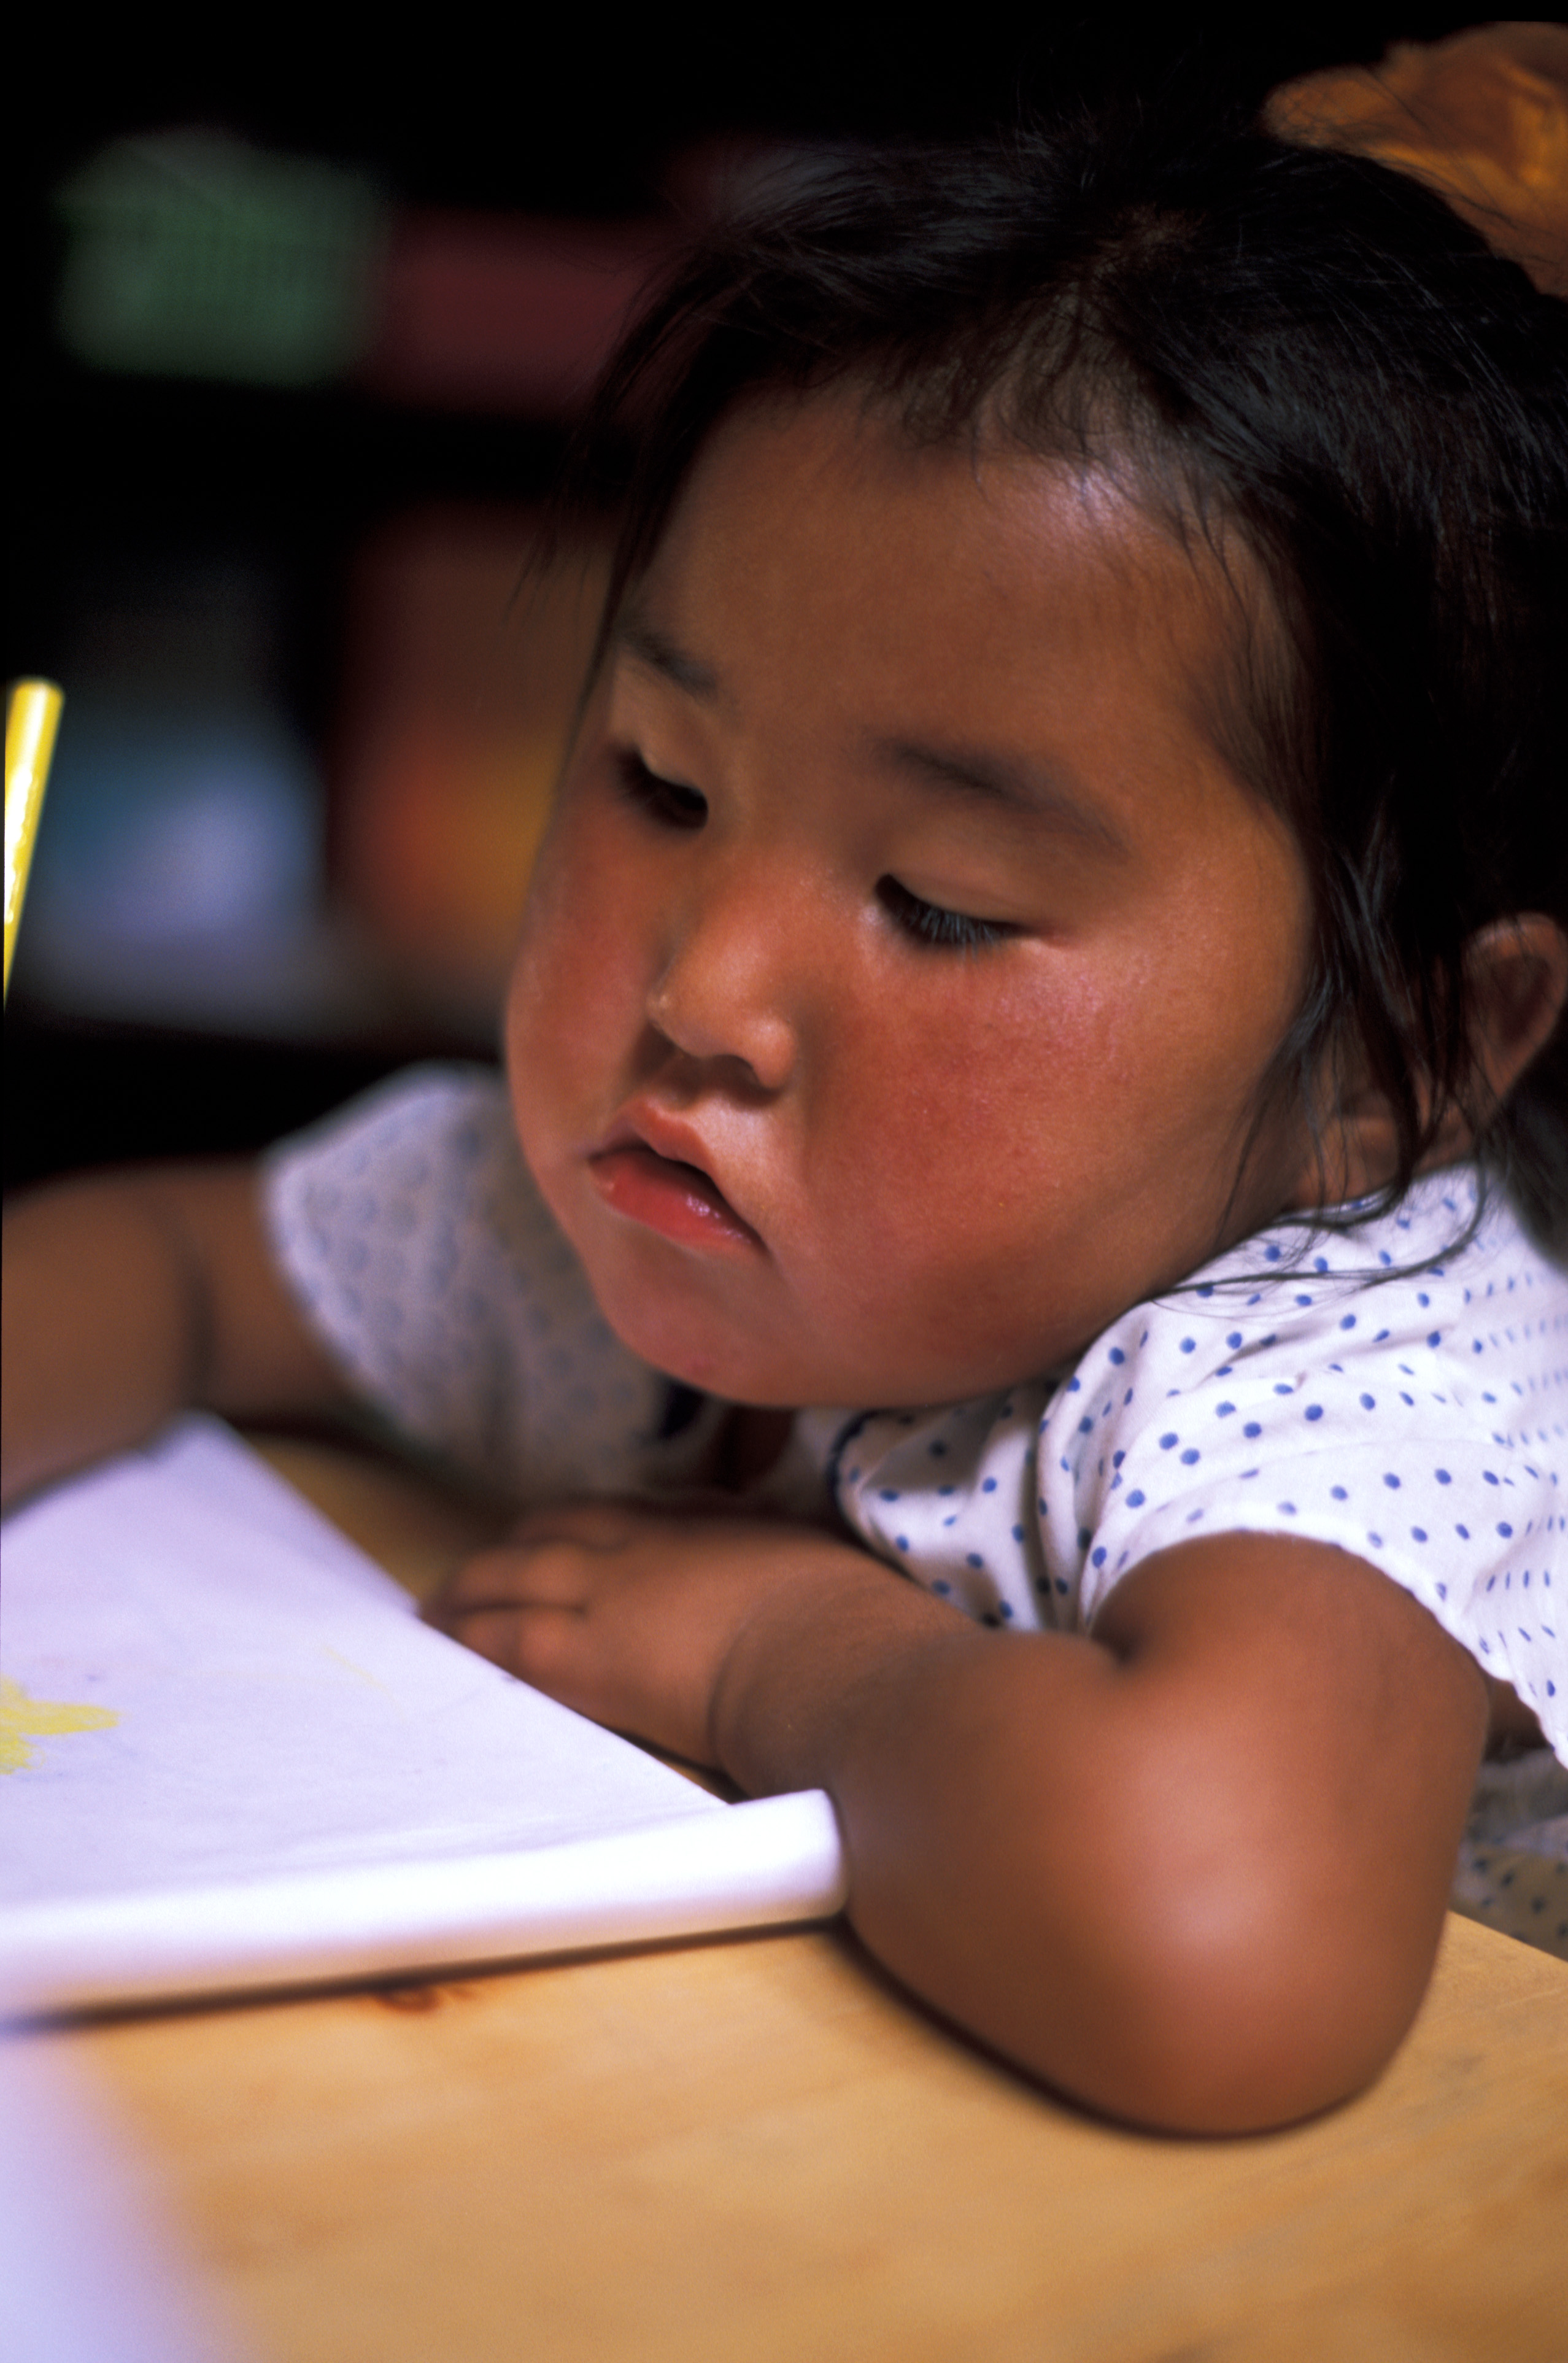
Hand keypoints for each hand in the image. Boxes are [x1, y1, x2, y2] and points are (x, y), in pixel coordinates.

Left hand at [427, 1498, 895, 1770]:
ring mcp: (605, 1596)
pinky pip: (505, 1645)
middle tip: (463, 1579)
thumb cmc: (840, 1611)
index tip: (539, 1540)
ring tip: (431, 1614)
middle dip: (499, 1557)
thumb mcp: (802, 1548)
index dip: (562, 1528)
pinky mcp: (585, 1659)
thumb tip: (767, 1537)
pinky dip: (469, 1641)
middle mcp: (636, 1547)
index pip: (606, 1513)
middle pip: (543, 1539)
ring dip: (464, 1597)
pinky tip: (443, 1648)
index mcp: (690, 1522)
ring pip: (508, 1582)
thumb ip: (764, 1541)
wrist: (827, 1651)